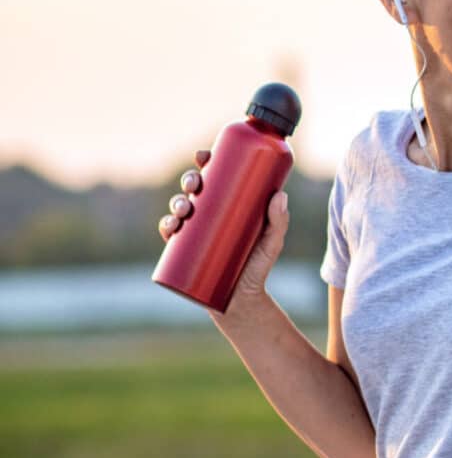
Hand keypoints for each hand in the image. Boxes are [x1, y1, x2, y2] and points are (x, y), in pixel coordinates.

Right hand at [157, 150, 289, 312]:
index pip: (216, 176)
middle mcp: (210, 214)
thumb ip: (279, 222)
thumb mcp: (272, 243)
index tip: (204, 155)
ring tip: (185, 207)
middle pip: (195, 188)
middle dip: (189, 180)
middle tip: (195, 184)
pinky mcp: (184, 251)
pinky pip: (170, 233)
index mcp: (229, 204)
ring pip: (180, 208)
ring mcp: (195, 232)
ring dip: (176, 201)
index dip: (206, 162)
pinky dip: (166, 225)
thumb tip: (280, 195)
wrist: (241, 302)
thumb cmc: (258, 268)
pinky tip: (170, 224)